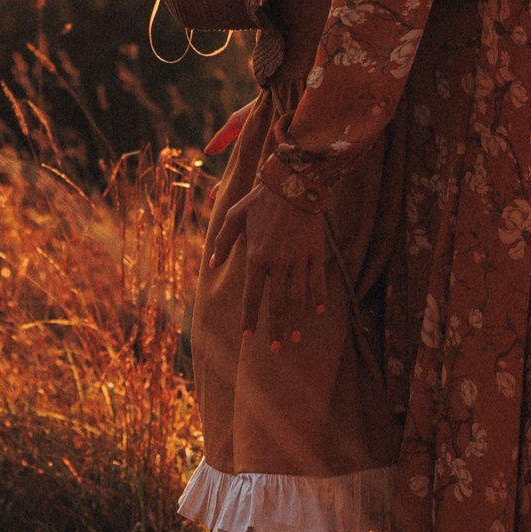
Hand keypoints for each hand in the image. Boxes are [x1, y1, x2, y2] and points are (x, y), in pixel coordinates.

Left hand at [208, 184, 327, 348]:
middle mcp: (278, 262)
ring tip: (293, 338)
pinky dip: (317, 297)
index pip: (251, 296)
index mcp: (256, 256)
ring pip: (298, 297)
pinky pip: (317, 280)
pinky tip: (316, 312)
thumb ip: (222, 241)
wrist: (294, 182)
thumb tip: (212, 263)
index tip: (248, 337)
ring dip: (295, 320)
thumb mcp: (234, 216)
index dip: (250, 318)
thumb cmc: (260, 199)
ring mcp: (299, 258)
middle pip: (276, 303)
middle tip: (274, 349)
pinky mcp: (315, 252)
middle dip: (274, 328)